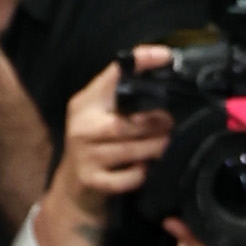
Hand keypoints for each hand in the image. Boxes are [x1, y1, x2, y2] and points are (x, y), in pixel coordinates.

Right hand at [33, 50, 180, 245]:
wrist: (73, 189)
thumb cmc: (96, 145)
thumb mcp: (101, 114)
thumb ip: (122, 94)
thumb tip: (163, 64)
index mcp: (84, 104)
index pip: (112, 77)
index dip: (140, 64)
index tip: (166, 56)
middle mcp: (81, 127)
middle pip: (124, 123)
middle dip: (153, 122)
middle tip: (171, 122)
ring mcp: (85, 156)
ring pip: (128, 150)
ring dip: (153, 147)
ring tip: (167, 143)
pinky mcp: (93, 181)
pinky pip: (127, 178)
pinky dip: (141, 173)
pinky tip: (147, 168)